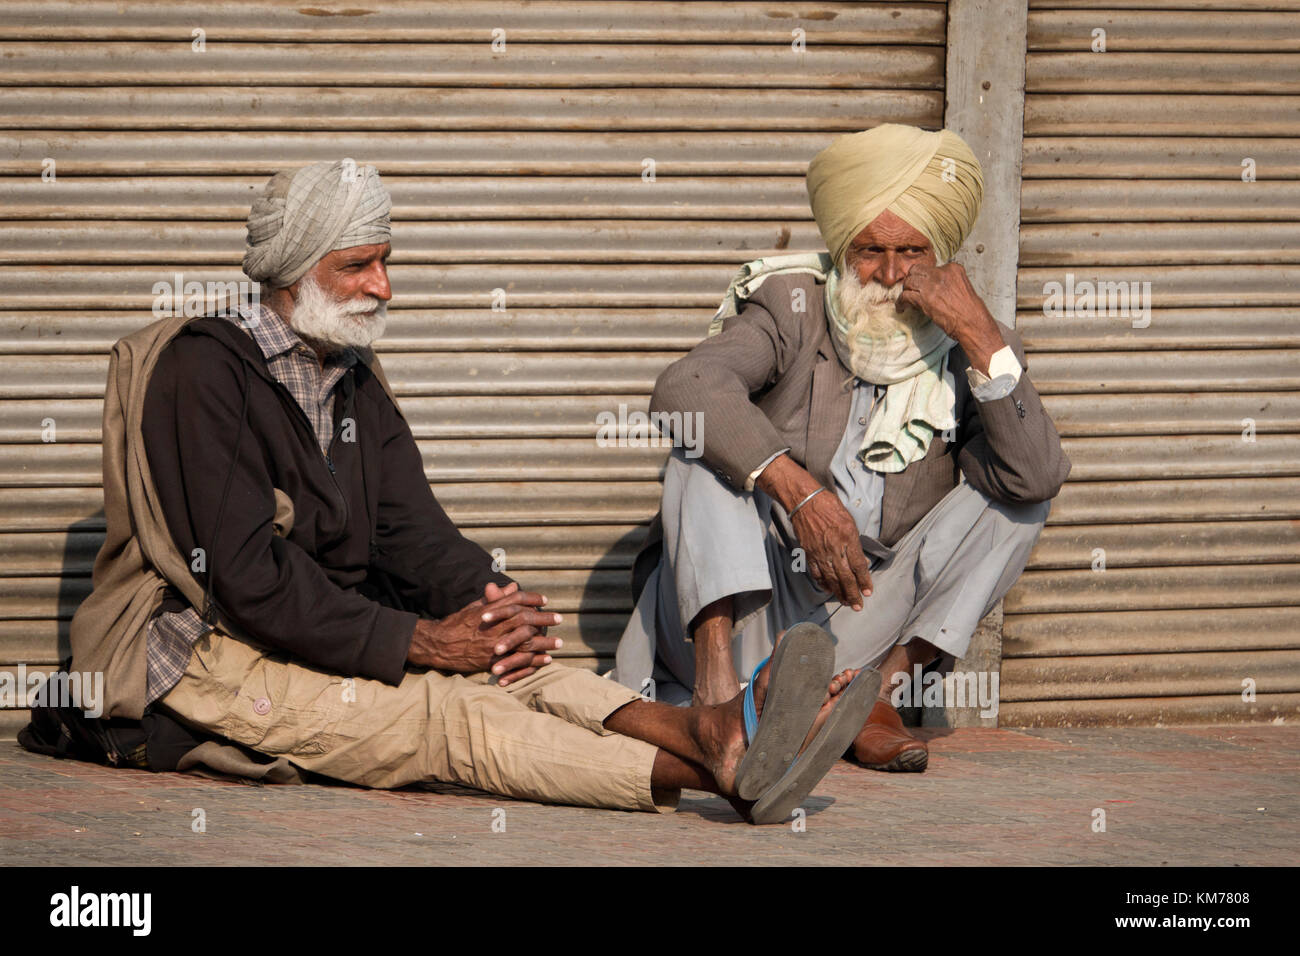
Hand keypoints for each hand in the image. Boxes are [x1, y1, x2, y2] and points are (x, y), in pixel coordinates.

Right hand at [408, 581, 562, 684]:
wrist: (437, 645)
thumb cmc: (456, 623)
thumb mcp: (474, 607)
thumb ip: (495, 598)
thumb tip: (513, 587)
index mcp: (488, 610)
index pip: (515, 600)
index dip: (532, 598)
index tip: (545, 599)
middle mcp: (492, 626)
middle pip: (524, 619)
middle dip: (544, 619)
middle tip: (559, 618)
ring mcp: (492, 644)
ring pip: (523, 641)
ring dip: (543, 642)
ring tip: (558, 642)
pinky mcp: (490, 661)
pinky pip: (516, 661)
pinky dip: (533, 660)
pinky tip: (545, 659)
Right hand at [789, 489, 873, 609]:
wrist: (805, 502)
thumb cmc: (830, 507)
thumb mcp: (850, 522)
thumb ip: (855, 543)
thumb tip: (861, 561)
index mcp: (848, 538)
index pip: (858, 566)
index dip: (864, 581)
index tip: (868, 592)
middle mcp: (834, 548)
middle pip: (846, 577)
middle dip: (853, 594)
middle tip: (858, 606)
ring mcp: (820, 552)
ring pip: (831, 579)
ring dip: (839, 593)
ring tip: (845, 602)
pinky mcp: (809, 553)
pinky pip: (816, 573)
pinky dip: (822, 583)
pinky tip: (828, 589)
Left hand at [896, 262, 1004, 373]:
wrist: (972, 322)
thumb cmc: (970, 310)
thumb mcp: (962, 287)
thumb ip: (948, 282)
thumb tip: (932, 287)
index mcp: (953, 268)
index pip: (930, 267)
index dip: (924, 277)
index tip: (922, 286)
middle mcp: (941, 273)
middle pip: (916, 270)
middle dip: (912, 280)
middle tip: (910, 290)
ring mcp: (932, 285)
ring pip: (909, 282)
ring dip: (906, 291)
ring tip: (905, 300)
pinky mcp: (924, 298)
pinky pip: (905, 296)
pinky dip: (901, 303)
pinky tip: (901, 308)